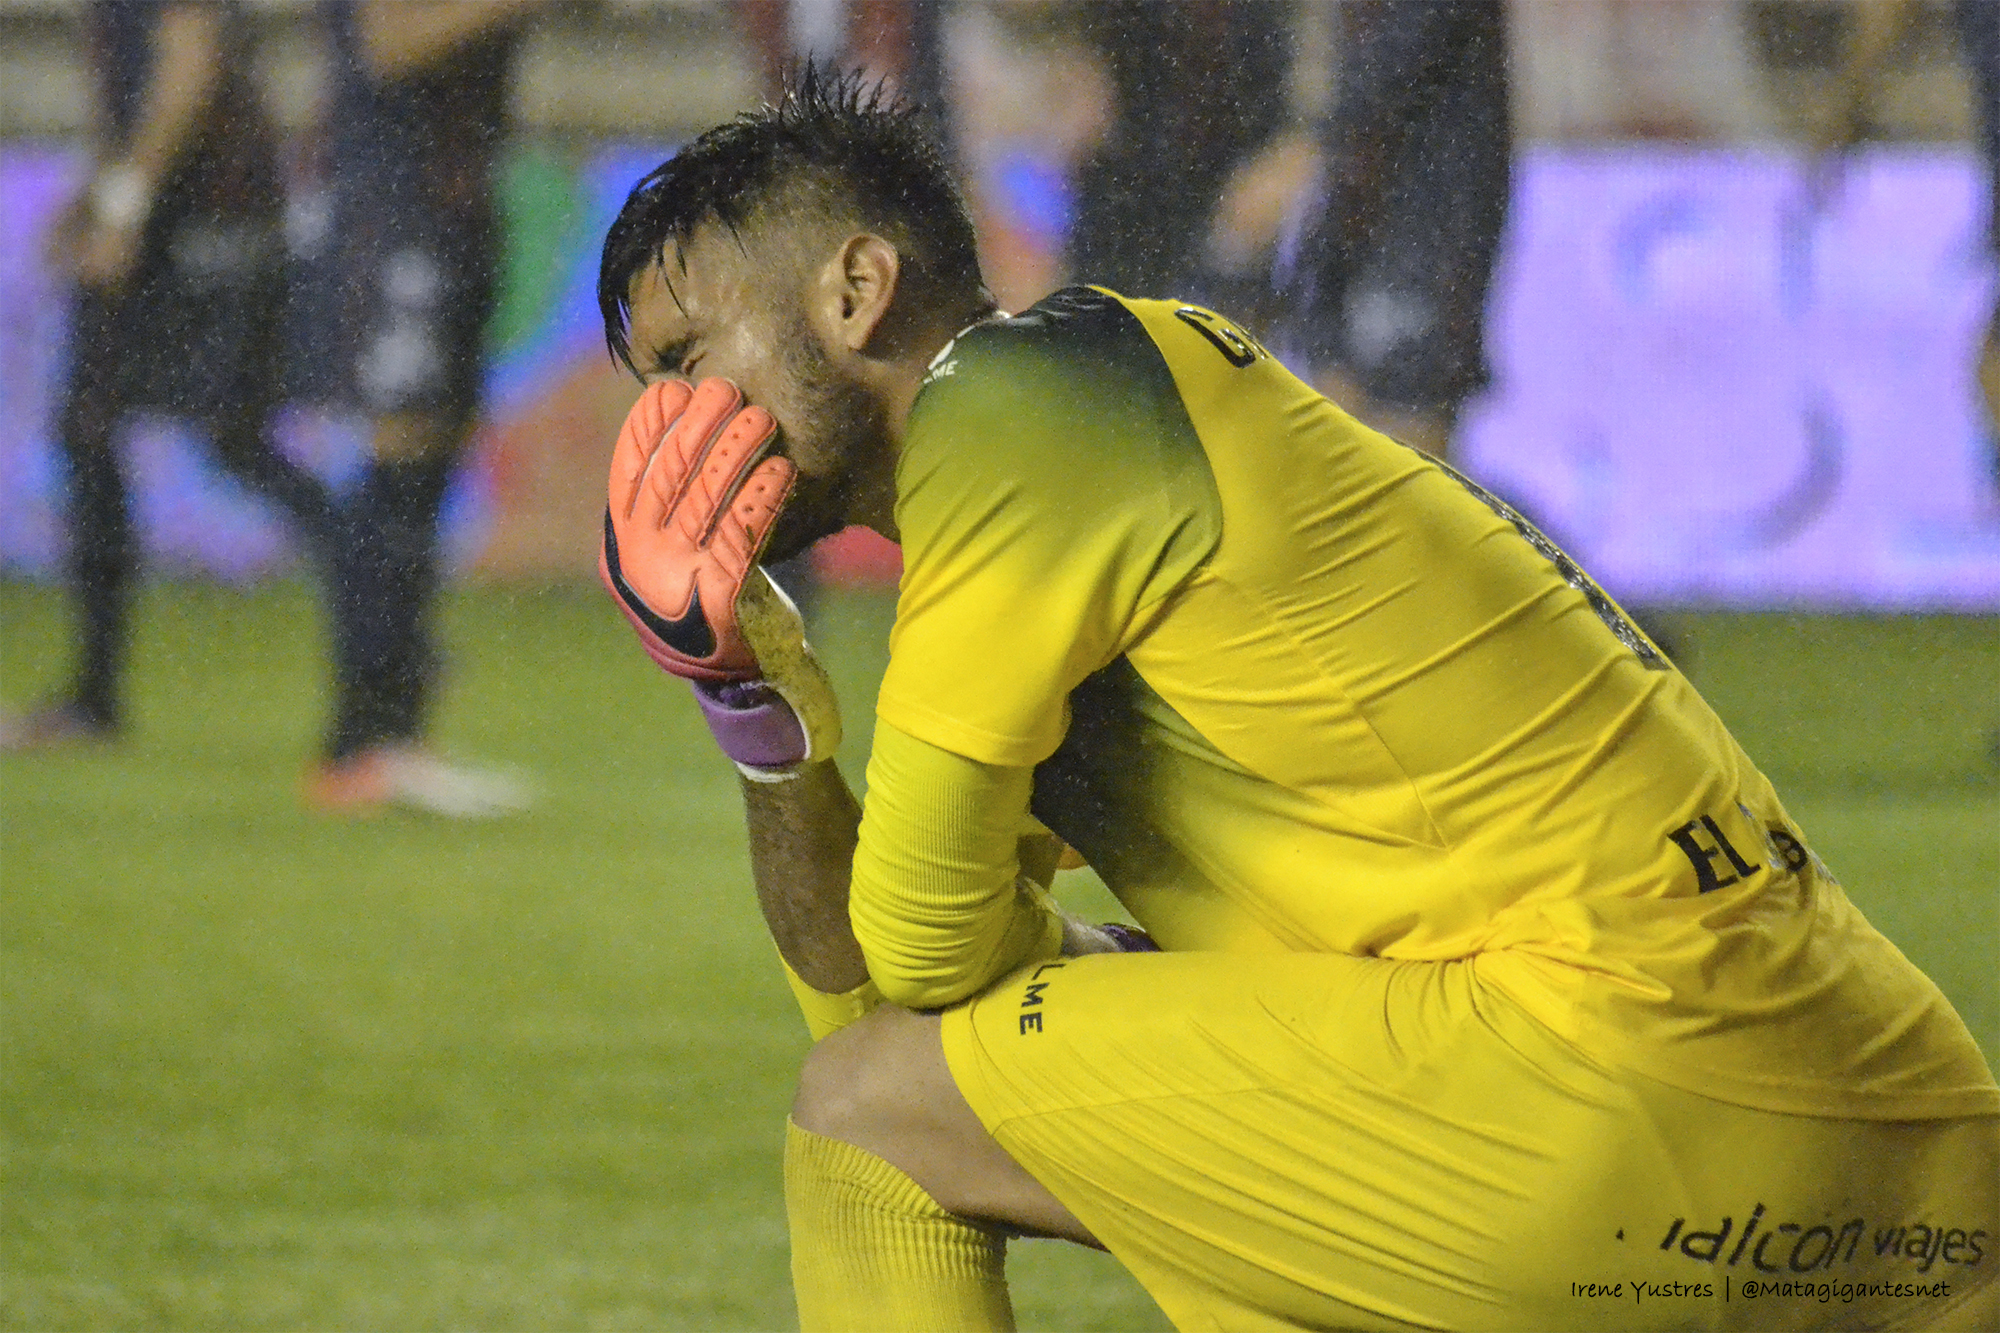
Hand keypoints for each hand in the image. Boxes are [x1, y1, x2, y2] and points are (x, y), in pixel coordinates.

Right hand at [601, 377, 840, 774]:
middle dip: (697, 428)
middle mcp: (641, 567)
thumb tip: (682, 431)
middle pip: (667, 480)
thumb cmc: (711, 607)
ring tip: (760, 420)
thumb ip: (667, 513)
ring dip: (735, 452)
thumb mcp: (674, 563)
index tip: (672, 392)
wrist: (744, 684)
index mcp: (621, 552)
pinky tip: (781, 470)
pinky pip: (743, 534)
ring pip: (706, 501)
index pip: (626, 476)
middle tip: (725, 390)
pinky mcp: (722, 600)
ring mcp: (678, 584)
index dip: (646, 429)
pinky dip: (762, 497)